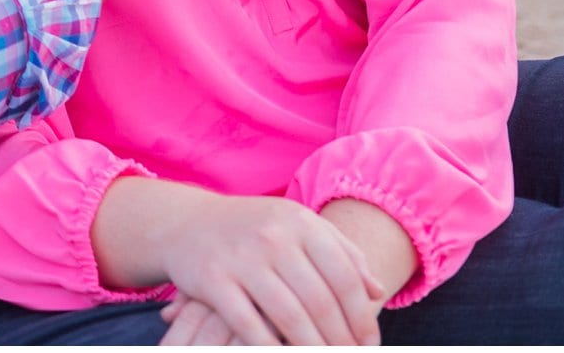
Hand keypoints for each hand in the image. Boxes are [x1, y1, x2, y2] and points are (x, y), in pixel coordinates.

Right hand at [154, 194, 384, 345]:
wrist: (187, 223)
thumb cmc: (254, 230)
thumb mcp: (298, 227)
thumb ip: (342, 253)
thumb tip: (377, 291)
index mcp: (300, 222)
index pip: (345, 279)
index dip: (362, 318)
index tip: (369, 345)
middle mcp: (272, 236)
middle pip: (321, 302)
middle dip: (341, 341)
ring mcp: (241, 258)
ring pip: (289, 317)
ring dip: (312, 350)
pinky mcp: (212, 279)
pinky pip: (248, 325)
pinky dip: (269, 348)